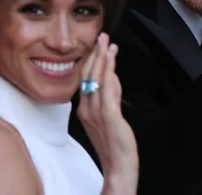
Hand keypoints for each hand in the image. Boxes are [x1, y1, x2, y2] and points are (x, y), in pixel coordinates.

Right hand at [78, 33, 137, 193]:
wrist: (118, 165)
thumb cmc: (114, 142)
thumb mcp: (109, 114)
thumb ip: (111, 95)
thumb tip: (113, 76)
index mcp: (84, 108)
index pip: (85, 79)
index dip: (91, 60)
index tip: (97, 45)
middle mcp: (86, 108)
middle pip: (88, 75)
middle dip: (95, 53)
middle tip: (102, 36)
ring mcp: (96, 112)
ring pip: (96, 78)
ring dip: (102, 58)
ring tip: (107, 41)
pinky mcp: (108, 115)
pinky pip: (106, 89)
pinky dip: (108, 71)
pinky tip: (111, 59)